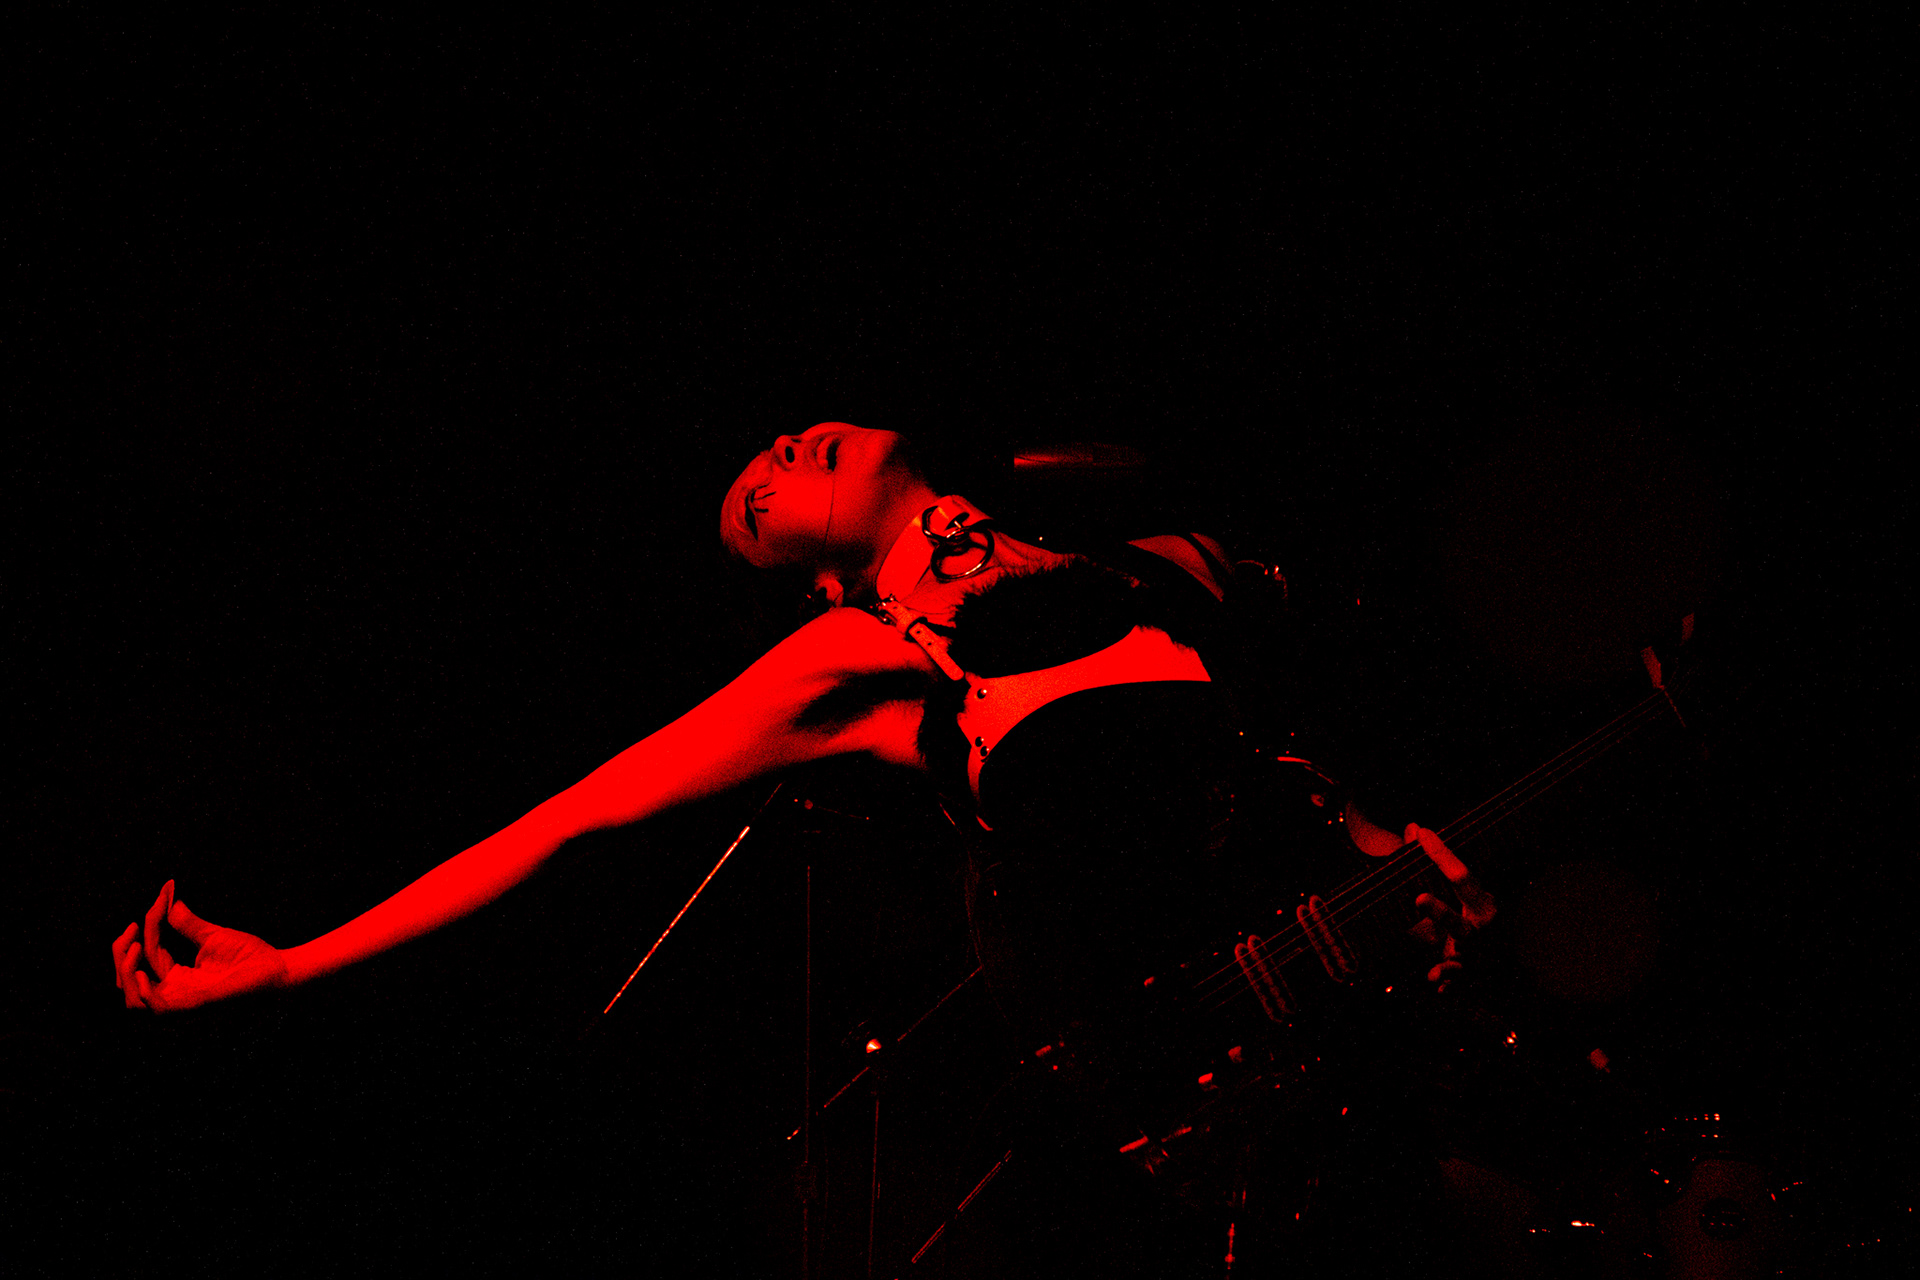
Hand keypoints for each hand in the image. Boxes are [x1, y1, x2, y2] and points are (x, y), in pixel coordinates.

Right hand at [111, 880, 288, 1011]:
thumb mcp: (213, 936)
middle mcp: (175, 992)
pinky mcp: (194, 1005)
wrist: (279, 969)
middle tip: (131, 927)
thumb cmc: (251, 956)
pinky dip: (142, 993)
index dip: (150, 924)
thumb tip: (169, 901)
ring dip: (125, 972)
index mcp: (178, 977)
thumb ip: (188, 923)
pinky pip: (155, 1009)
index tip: (165, 892)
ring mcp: (182, 1002)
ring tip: (135, 945)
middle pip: (129, 980)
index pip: (149, 953)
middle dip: (121, 953)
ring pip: (133, 999)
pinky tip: (143, 972)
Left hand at [1405, 825, 1496, 991]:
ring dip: (1446, 958)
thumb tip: (1414, 828)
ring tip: (1431, 963)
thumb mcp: (1462, 892)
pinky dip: (1446, 980)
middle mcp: (1479, 927)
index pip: (1461, 877)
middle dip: (1439, 912)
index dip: (1442, 855)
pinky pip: (1456, 979)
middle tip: (1419, 898)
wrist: (1507, 962)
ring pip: (1457, 955)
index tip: (1424, 834)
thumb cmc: (1478, 919)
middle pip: (1459, 920)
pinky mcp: (1467, 974)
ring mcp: (1474, 953)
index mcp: (1480, 903)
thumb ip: (1434, 862)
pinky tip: (1433, 981)